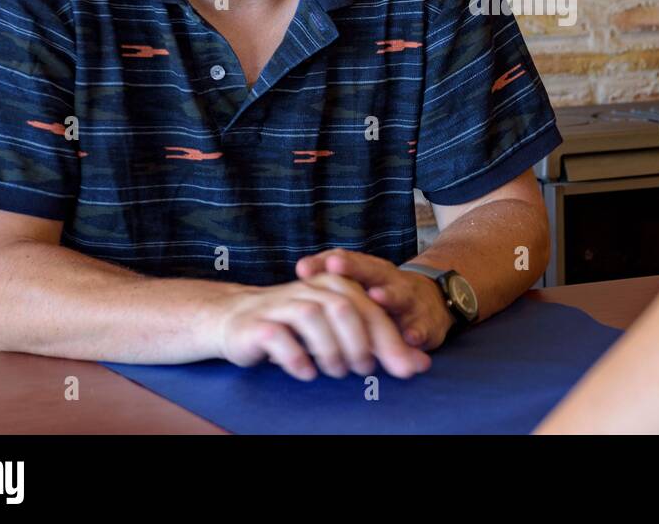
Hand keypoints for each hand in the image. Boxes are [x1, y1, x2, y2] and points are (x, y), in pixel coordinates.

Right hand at [216, 273, 431, 380]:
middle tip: (366, 371)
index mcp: (336, 286)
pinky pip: (280, 337)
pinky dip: (297, 358)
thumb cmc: (297, 328)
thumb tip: (422, 366)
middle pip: (346, 309)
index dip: (391, 340)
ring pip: (314, 318)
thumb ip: (381, 345)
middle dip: (362, 344)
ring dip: (331, 350)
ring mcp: (284, 304)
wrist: (236, 319)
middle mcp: (312, 290)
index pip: (371, 311)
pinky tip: (308, 373)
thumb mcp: (342, 333)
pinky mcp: (259, 323)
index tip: (407, 369)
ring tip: (337, 372)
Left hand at [295, 250, 456, 351]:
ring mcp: (410, 300)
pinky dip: (417, 331)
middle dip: (353, 268)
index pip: (347, 261)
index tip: (303, 268)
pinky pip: (423, 326)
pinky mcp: (427, 323)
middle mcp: (390, 280)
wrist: (435, 301)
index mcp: (372, 271)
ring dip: (388, 295)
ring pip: (399, 295)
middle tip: (334, 267)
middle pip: (371, 271)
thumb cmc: (386, 294)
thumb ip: (334, 279)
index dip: (325, 263)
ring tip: (375, 296)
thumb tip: (300, 269)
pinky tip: (410, 337)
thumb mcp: (364, 284)